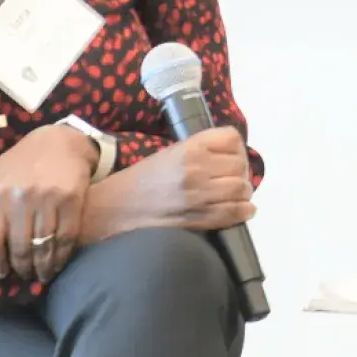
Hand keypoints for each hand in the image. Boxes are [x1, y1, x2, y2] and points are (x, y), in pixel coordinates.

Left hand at [0, 124, 95, 281]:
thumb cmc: (17, 165)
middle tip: (24, 276)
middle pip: (18, 248)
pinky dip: (61, 257)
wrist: (58, 143)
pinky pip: (66, 238)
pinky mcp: (71, 200)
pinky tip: (57, 264)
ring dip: (42, 268)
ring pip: (42, 247)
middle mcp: (19, 198)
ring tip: (41, 275)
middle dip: (21, 268)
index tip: (1, 273)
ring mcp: (47, 199)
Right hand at [81, 126, 255, 244]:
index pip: (232, 138)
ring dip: (242, 192)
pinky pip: (237, 212)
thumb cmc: (139, 180)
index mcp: (190, 147)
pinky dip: (244, 210)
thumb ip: (199, 151)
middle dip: (240, 172)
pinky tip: (239, 209)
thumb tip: (229, 156)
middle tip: (231, 180)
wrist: (113, 209)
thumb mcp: (169, 153)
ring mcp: (201, 194)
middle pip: (240, 165)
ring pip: (242, 188)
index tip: (230, 158)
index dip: (235, 149)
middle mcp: (198, 167)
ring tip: (233, 196)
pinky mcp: (201, 218)